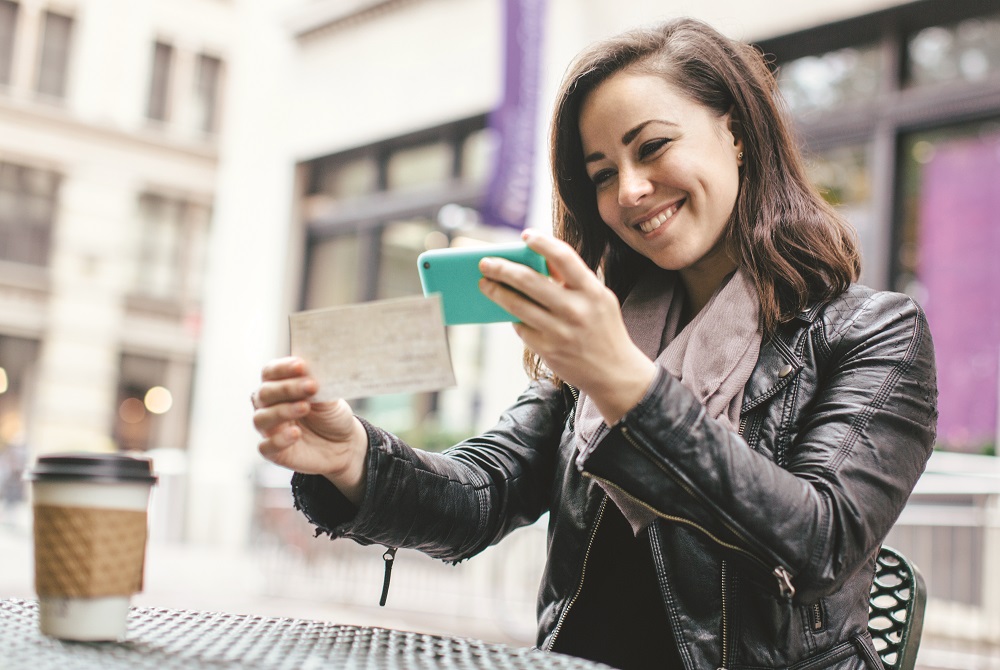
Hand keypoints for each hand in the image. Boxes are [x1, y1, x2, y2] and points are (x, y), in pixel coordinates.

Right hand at [251, 356, 367, 503]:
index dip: (283, 368)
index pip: (270, 372)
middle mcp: (269, 406)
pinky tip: (295, 434)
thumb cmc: (331, 415)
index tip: (301, 365)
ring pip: (261, 418)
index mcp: (280, 386)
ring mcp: (270, 429)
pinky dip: (278, 440)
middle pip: (265, 393)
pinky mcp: (274, 452)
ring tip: (305, 407)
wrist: (345, 444)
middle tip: (311, 386)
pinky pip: (265, 446)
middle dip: (287, 388)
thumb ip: (317, 384)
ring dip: (282, 411)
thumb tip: (310, 368)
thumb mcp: (328, 397)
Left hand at [478, 230, 656, 423]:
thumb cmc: (603, 329)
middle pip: (530, 281)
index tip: (525, 235)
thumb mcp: (598, 299)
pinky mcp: (548, 350)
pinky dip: (514, 317)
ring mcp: (560, 332)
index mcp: (592, 292)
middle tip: (486, 263)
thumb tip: (539, 258)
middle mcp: (576, 310)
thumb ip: (573, 280)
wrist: (615, 373)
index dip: (543, 243)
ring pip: (517, 306)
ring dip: (496, 292)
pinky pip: (521, 327)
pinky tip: (507, 311)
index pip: (564, 258)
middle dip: (503, 269)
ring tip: (485, 284)